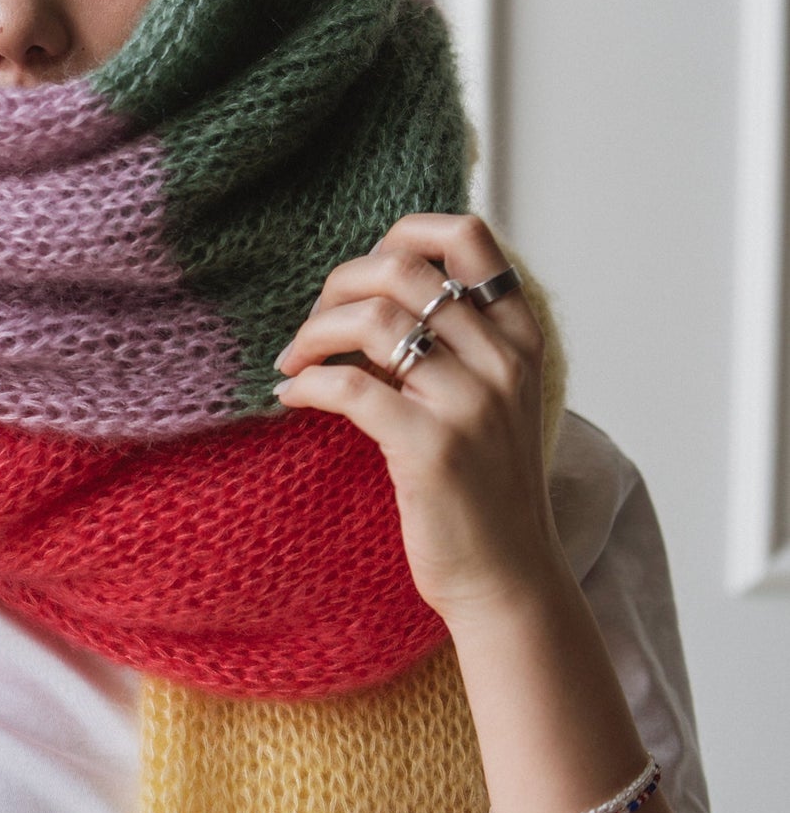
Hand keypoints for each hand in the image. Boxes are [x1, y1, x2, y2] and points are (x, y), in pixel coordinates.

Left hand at [272, 214, 564, 627]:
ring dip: (314, 333)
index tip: (360, 277)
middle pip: (403, 269)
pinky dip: (307, 383)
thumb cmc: (482, 489)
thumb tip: (369, 297)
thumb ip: (452, 344)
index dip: (402, 233)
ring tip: (293, 361)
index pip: (468, 236)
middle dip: (338, 286)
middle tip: (311, 328)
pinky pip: (349, 386)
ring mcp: (470, 403)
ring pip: (373, 321)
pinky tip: (292, 397)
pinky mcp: (431, 448)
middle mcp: (502, 360)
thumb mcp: (487, 400)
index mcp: (519, 338)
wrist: (506, 579)